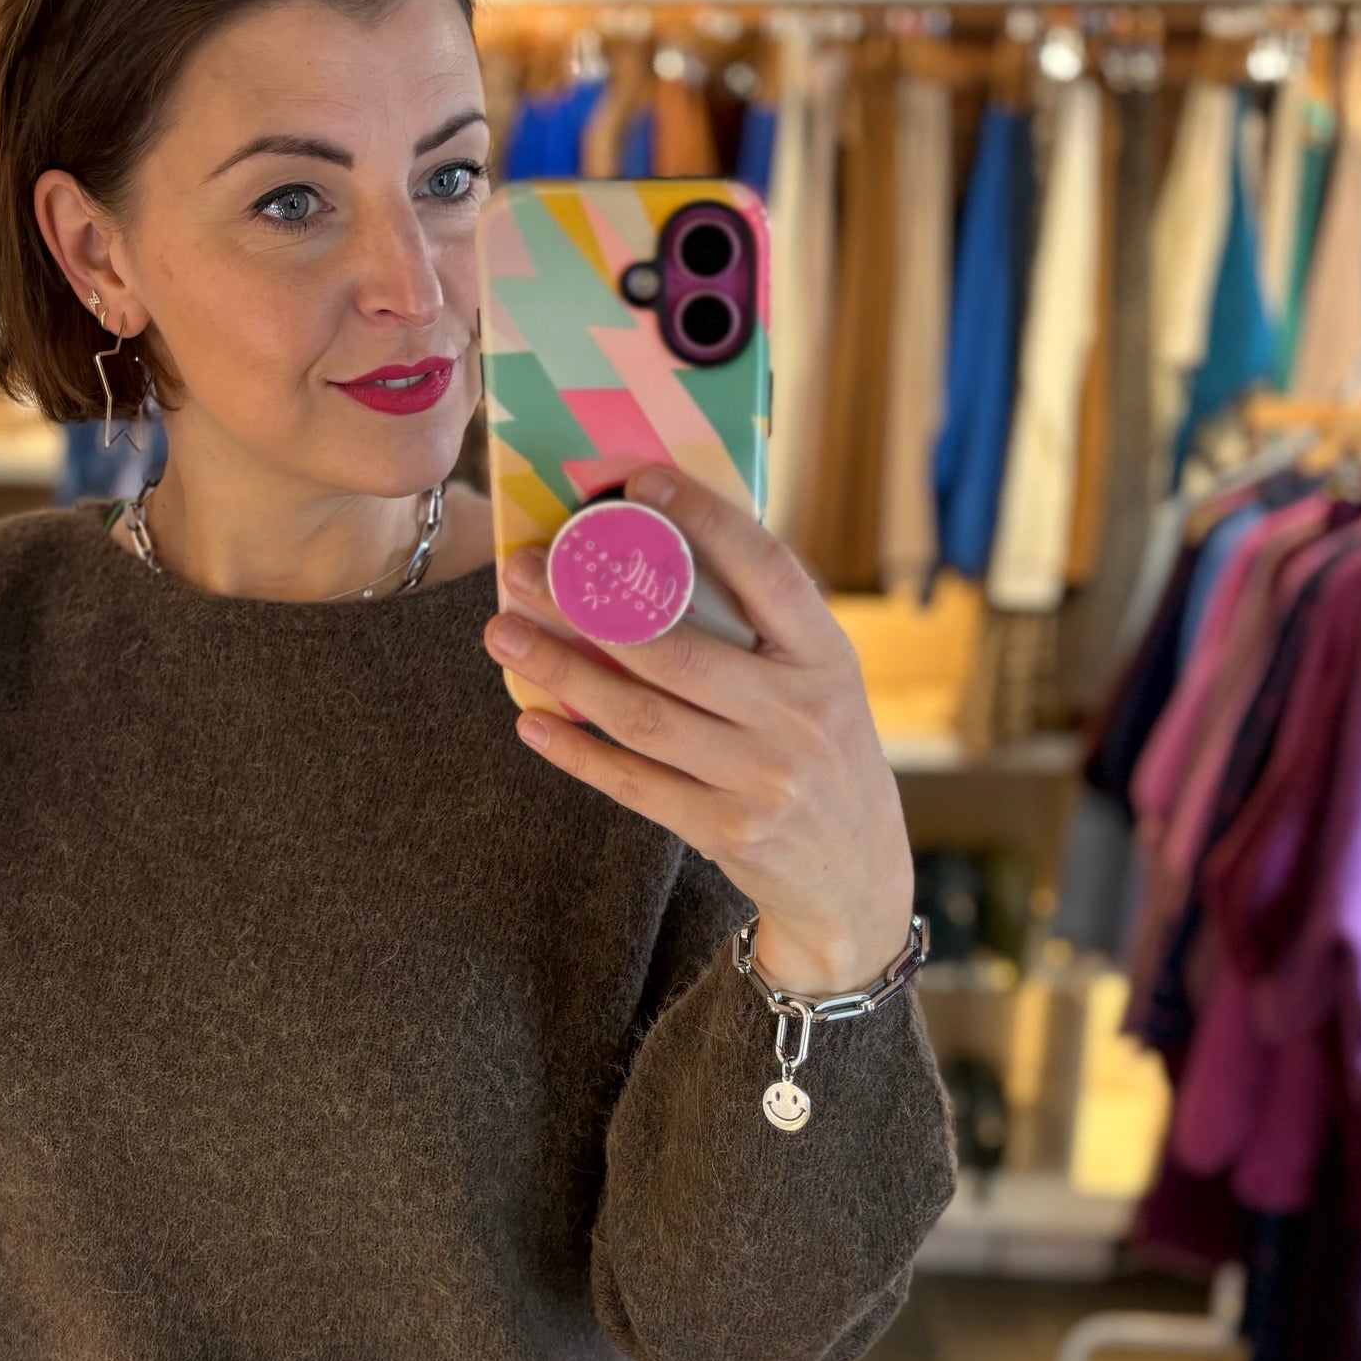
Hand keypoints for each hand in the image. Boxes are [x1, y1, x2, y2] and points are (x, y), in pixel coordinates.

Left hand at [483, 467, 915, 998]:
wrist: (855, 878)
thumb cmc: (823, 757)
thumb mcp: (823, 686)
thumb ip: (765, 631)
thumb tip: (668, 549)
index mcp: (829, 659)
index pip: (766, 572)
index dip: (705, 521)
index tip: (640, 482)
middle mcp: (801, 716)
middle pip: (675, 650)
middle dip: (586, 604)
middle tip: (523, 571)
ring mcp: (765, 779)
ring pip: (642, 716)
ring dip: (562, 671)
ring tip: (505, 634)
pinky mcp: (727, 831)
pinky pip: (634, 782)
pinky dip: (577, 750)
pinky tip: (532, 719)